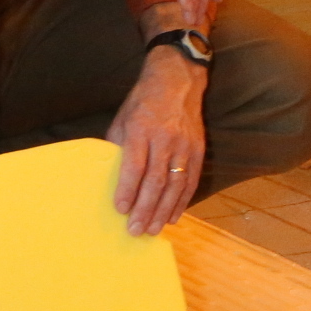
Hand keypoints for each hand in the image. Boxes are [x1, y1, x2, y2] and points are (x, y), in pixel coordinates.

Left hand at [109, 51, 207, 234]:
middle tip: (135, 230)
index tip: (120, 209)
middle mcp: (166, 139)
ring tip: (153, 229)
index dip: (128, 189)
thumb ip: (119, 147)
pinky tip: (173, 216)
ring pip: (175, 185)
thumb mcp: (123, 119)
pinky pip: (191, 181)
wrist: (177, 81)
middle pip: (156, 180)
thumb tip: (111, 176)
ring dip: (164, 210)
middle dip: (145, 208)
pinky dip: (182, 201)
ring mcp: (185, 145)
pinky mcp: (199, 150)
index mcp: (142, 129)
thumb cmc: (143, 102)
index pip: (135, 165)